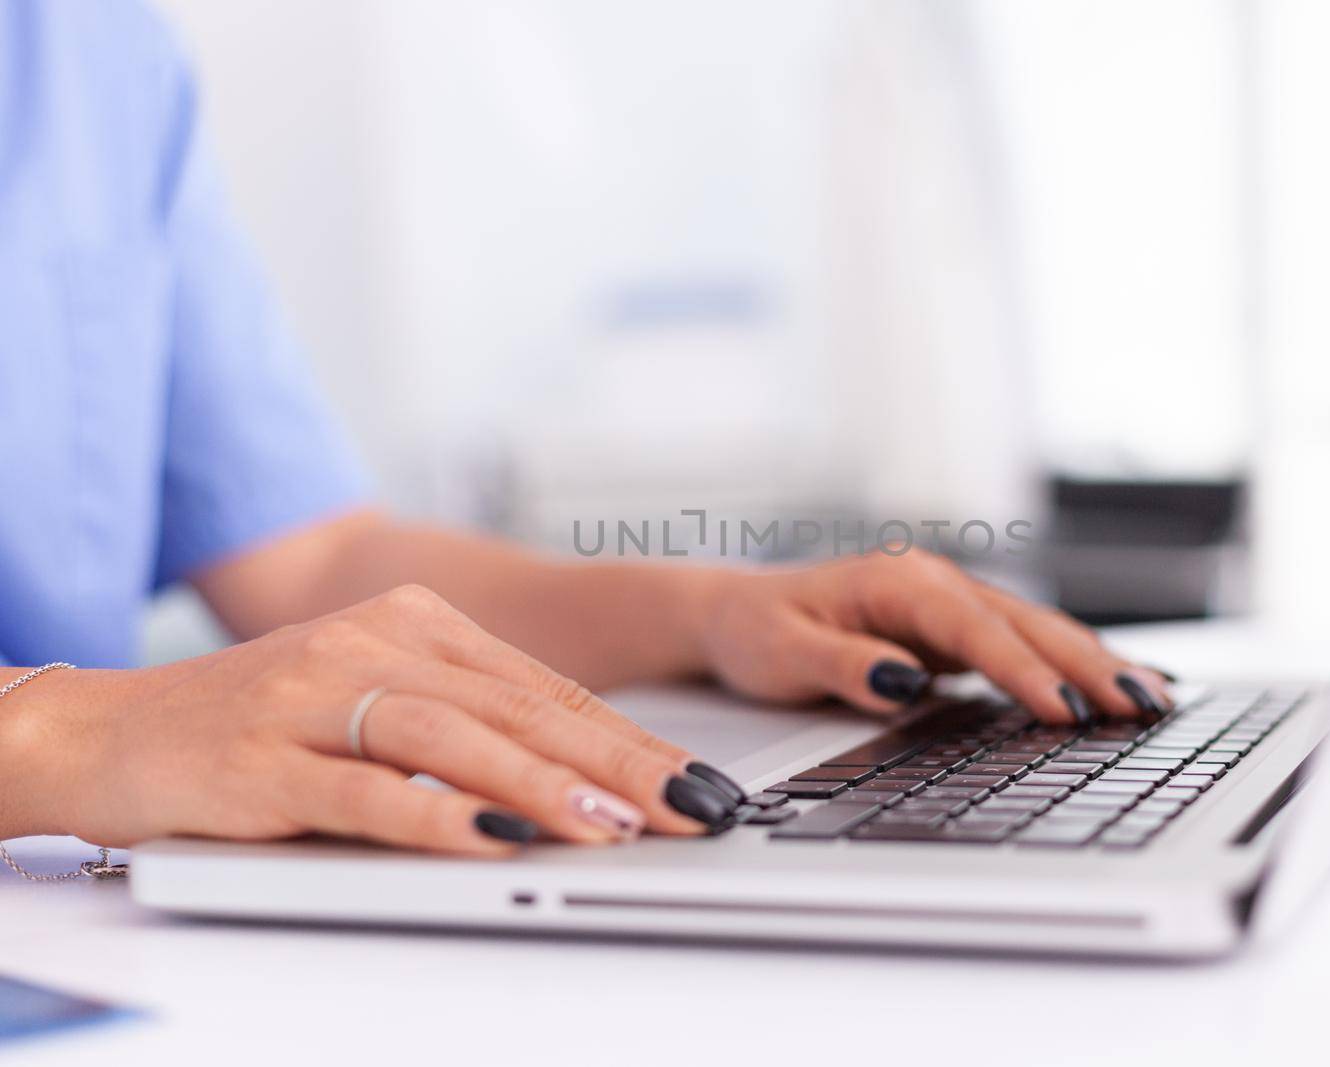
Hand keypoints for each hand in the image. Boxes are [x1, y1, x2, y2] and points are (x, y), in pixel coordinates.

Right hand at [0, 586, 746, 851]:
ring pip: (452, 741)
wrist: (108, 728)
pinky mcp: (262, 760)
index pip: (543, 688)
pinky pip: (363, 791)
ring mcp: (314, 698)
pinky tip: (490, 841)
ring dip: (542, 787)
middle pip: (517, 708)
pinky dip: (432, 818)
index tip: (691, 781)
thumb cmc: (259, 723)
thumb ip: (463, 724)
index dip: (626, 738)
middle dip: (613, 765)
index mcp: (412, 624)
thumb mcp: (372, 701)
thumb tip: (581, 779)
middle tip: (686, 807)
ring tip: (613, 828)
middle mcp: (371, 645)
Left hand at [695, 549, 1173, 722]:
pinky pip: (1022, 647)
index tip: (1065, 709)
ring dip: (1093, 664)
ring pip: (1035, 632)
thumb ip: (845, 665)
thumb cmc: (757, 631)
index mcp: (898, 582)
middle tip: (1145, 706)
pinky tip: (1113, 686)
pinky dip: (1070, 666)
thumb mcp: (783, 654)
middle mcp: (934, 585)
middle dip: (1088, 664)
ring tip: (1154, 700)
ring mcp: (948, 605)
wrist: (737, 614)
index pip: (974, 628)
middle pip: (1024, 624)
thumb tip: (905, 678)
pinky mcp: (953, 631)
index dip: (1024, 670)